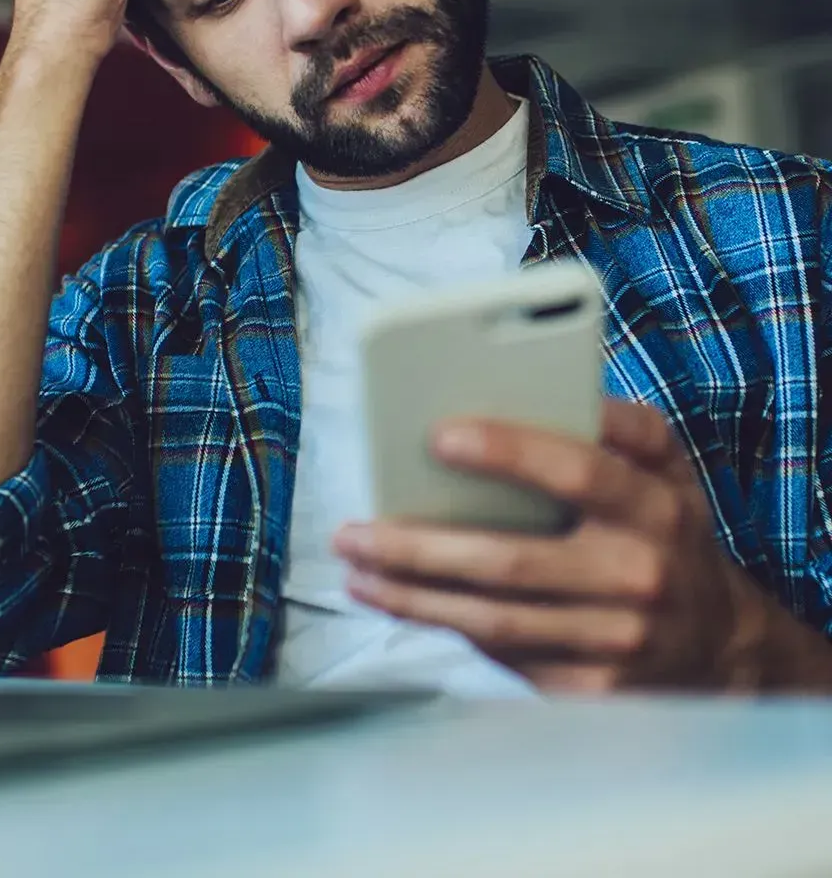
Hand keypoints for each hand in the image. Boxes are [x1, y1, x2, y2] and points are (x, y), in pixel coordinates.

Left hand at [333, 399, 774, 691]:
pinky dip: (444, 626)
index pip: (578, 472)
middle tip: (352, 532)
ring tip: (356, 569)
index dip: (509, 452)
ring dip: (411, 597)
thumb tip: (555, 383)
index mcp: (654, 508)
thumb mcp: (667, 469)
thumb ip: (621, 424)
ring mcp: (614, 642)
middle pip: (509, 562)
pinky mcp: (590, 689)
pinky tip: (399, 601)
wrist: (720, 646)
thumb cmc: (667, 535)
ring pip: (491, 621)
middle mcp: (637, 577)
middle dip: (417, 547)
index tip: (437, 435)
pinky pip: (502, 655)